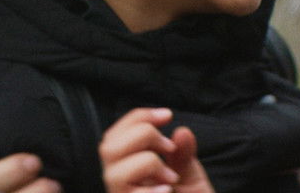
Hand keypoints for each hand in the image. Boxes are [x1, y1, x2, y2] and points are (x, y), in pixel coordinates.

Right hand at [99, 108, 213, 192]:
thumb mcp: (192, 183)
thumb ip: (184, 157)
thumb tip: (182, 131)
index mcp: (129, 173)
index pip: (116, 136)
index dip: (138, 118)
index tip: (167, 115)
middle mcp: (120, 188)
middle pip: (107, 148)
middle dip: (141, 135)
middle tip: (169, 147)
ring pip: (114, 173)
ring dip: (146, 163)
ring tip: (171, 177)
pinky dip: (150, 191)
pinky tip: (168, 191)